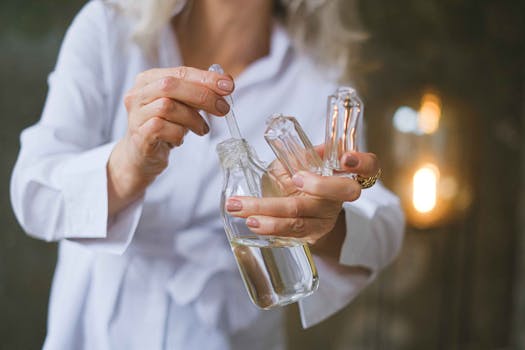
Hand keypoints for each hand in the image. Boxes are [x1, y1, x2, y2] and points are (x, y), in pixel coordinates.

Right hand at [108, 66, 233, 213]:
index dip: (206, 78)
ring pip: (167, 107)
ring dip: (192, 119)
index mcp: (148, 80)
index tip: (229, 85)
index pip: (180, 72)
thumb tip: (225, 85)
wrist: (140, 157)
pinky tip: (180, 139)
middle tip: (223, 108)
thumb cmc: (165, 127)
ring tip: (201, 129)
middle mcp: (138, 94)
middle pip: (170, 86)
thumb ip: (199, 94)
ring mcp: (135, 115)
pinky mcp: (138, 136)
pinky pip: (162, 129)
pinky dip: (179, 134)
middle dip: (202, 96)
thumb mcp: (183, 106)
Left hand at [225, 147, 379, 252]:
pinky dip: (269, 226)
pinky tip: (250, 220)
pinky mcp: (311, 234)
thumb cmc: (301, 178)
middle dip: (319, 185)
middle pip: (344, 192)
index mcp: (344, 174)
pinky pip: (291, 232)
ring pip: (304, 217)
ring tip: (242, 207)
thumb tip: (282, 136)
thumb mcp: (302, 162)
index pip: (370, 166)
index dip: (363, 162)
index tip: (345, 158)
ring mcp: (326, 218)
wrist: (303, 214)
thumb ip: (299, 153)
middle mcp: (340, 197)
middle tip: (295, 179)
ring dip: (270, 211)